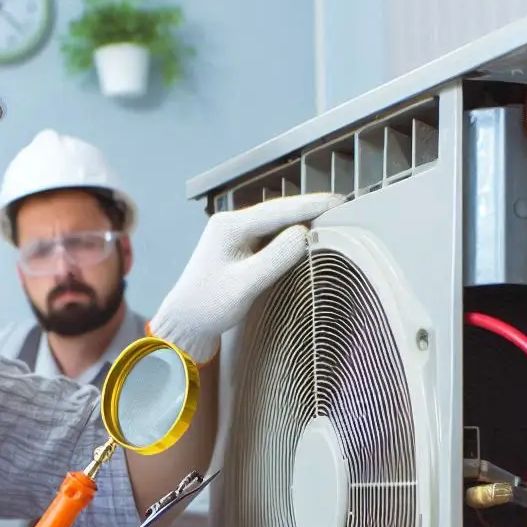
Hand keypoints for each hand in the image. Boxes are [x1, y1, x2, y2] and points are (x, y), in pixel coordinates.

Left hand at [149, 193, 344, 362]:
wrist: (184, 325)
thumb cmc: (207, 306)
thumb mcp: (245, 284)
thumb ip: (275, 258)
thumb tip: (303, 234)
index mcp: (229, 226)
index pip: (277, 210)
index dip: (310, 206)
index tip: (339, 201)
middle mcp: (231, 225)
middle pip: (278, 213)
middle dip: (309, 211)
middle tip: (342, 209)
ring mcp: (234, 238)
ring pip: (275, 226)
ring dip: (299, 224)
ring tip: (331, 222)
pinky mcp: (238, 252)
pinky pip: (269, 240)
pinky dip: (288, 239)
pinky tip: (305, 240)